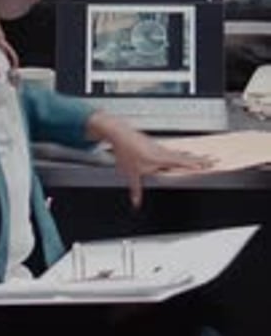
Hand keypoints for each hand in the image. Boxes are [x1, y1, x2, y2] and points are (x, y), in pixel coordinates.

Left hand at [86, 111, 212, 208]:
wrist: (120, 133)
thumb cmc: (126, 151)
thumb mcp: (131, 174)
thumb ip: (136, 190)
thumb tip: (136, 203)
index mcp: (160, 158)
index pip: (183, 162)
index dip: (197, 164)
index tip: (209, 165)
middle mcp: (163, 152)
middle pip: (186, 157)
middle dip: (201, 159)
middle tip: (215, 160)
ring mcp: (160, 147)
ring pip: (180, 153)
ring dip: (192, 156)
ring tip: (205, 158)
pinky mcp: (156, 145)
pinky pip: (172, 151)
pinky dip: (181, 153)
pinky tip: (182, 155)